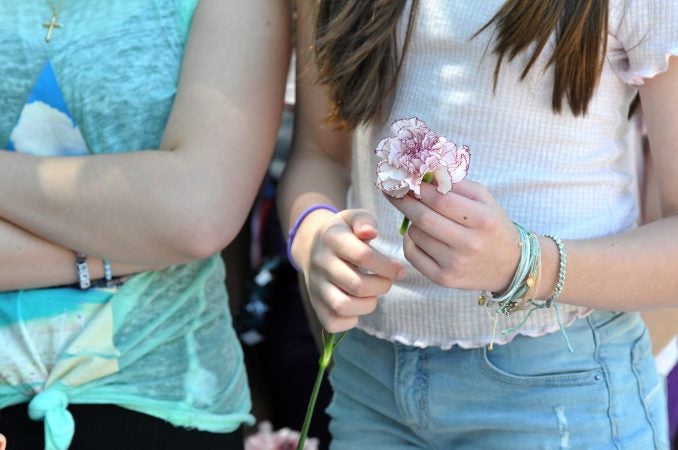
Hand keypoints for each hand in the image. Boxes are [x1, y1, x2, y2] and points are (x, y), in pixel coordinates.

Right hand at [299, 209, 406, 332]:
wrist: (310, 245)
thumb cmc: (342, 232)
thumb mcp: (352, 217)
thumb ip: (364, 220)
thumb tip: (370, 232)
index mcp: (332, 239)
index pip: (362, 256)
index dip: (388, 266)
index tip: (401, 270)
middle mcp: (321, 263)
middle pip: (356, 285)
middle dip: (382, 286)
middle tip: (388, 281)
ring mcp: (316, 286)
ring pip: (342, 306)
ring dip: (367, 304)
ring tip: (373, 294)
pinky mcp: (315, 303)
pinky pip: (331, 322)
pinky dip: (350, 321)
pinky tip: (358, 306)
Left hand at [385, 180, 519, 291]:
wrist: (509, 266)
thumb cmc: (492, 226)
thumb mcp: (484, 200)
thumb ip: (456, 184)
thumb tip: (424, 174)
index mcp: (482, 220)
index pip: (440, 200)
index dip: (419, 188)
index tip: (406, 179)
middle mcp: (468, 244)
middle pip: (423, 218)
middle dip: (404, 201)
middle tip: (393, 190)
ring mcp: (454, 264)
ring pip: (415, 235)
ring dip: (411, 221)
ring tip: (421, 216)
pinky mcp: (443, 279)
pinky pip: (412, 254)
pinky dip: (409, 241)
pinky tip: (420, 235)